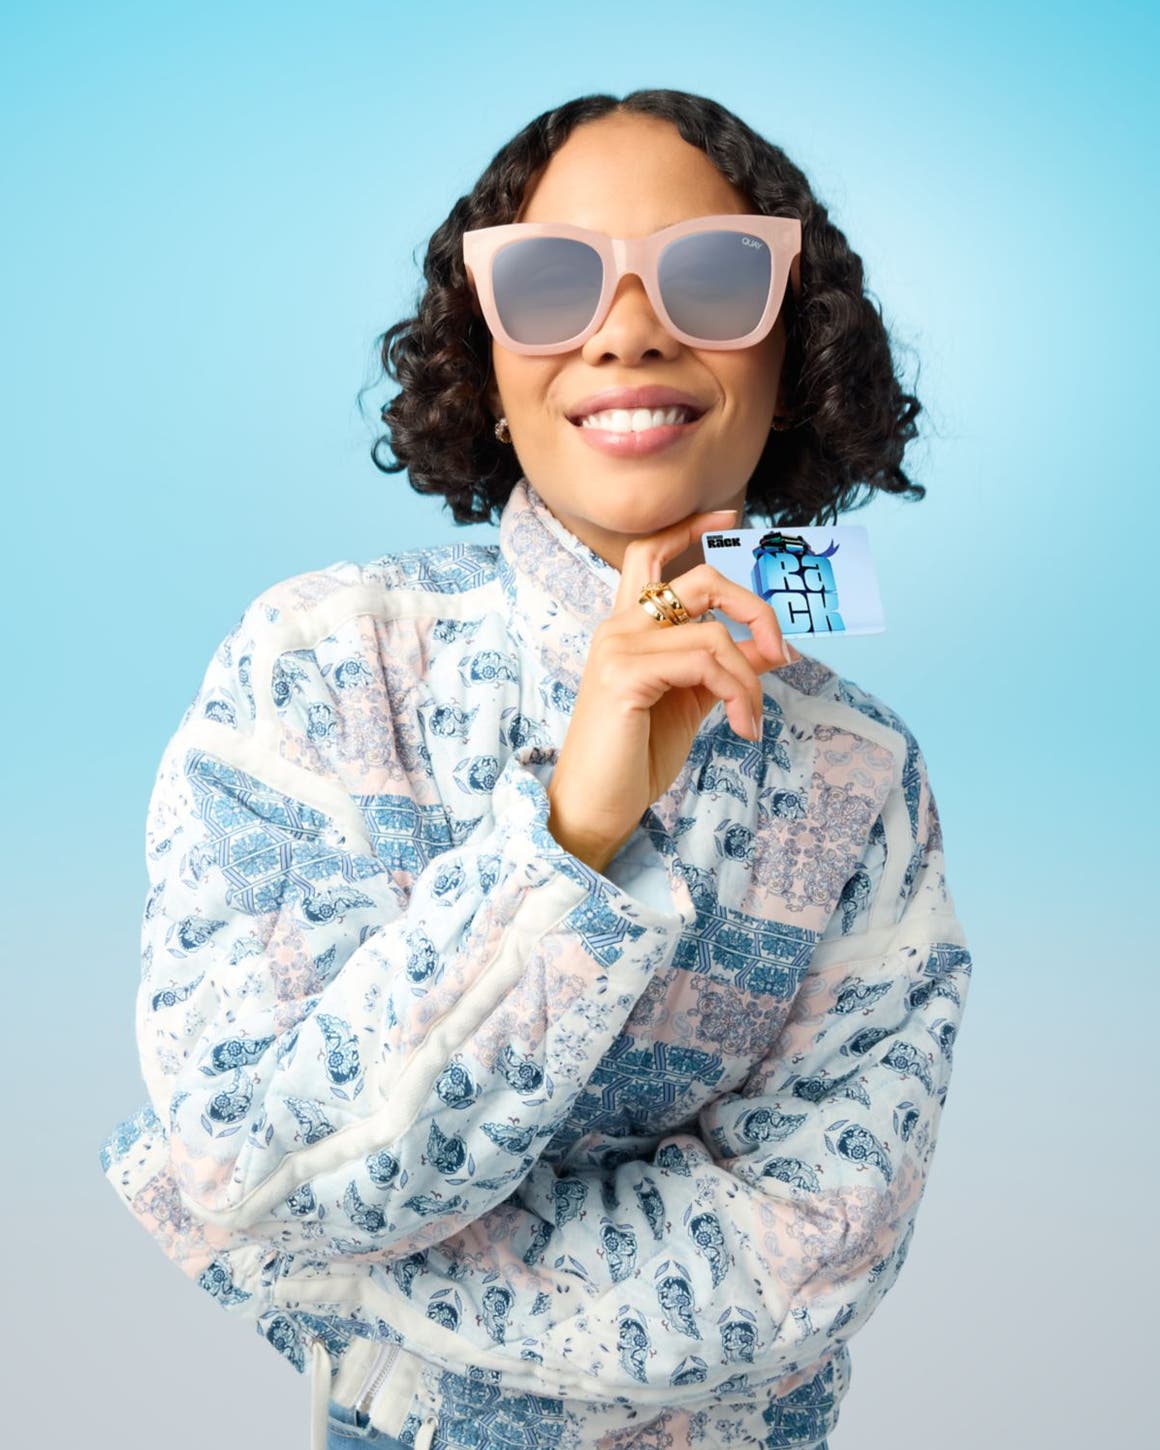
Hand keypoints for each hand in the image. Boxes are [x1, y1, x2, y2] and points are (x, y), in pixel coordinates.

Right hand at [546, 507, 798, 872]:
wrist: (595, 806)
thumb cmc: (636, 756)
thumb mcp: (692, 701)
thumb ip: (724, 666)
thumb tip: (773, 646)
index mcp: (627, 627)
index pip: (650, 553)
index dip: (690, 528)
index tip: (731, 516)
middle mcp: (617, 627)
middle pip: (700, 580)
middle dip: (756, 609)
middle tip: (784, 653)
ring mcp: (617, 646)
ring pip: (713, 632)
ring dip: (751, 679)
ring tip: (753, 719)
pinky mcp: (624, 674)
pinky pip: (706, 662)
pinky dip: (739, 693)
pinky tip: (744, 727)